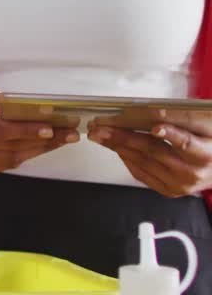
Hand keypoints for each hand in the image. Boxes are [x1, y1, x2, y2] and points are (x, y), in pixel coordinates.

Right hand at [0, 81, 78, 173]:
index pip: (0, 131)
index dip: (26, 131)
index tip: (50, 129)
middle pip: (12, 147)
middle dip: (45, 141)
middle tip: (71, 134)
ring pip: (13, 159)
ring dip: (41, 150)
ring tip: (63, 140)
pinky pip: (8, 165)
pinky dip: (27, 156)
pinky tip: (42, 146)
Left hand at [90, 123, 211, 197]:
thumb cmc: (208, 145)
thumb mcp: (204, 129)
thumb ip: (183, 121)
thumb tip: (154, 111)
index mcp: (205, 154)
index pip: (186, 143)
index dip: (170, 134)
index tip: (155, 127)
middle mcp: (193, 172)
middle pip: (154, 151)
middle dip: (124, 137)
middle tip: (102, 127)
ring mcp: (180, 184)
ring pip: (143, 162)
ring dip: (118, 146)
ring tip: (100, 134)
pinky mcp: (169, 191)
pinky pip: (142, 173)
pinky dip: (127, 158)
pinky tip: (115, 147)